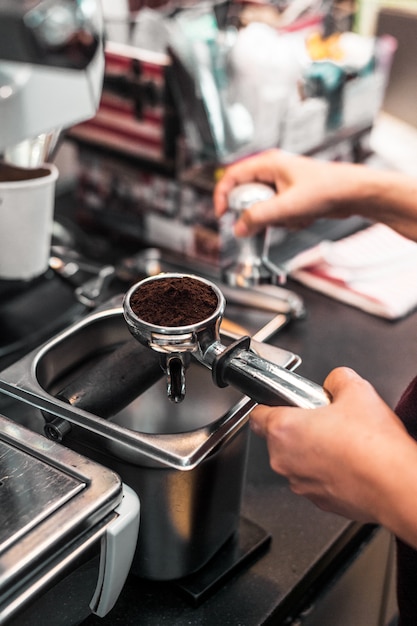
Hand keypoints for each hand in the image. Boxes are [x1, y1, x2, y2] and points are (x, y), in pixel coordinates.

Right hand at [214, 149, 354, 235]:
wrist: (353, 194)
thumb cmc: (327, 190)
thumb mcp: (287, 207)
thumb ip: (259, 218)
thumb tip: (238, 228)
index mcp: (268, 164)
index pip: (232, 177)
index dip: (222, 196)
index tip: (222, 215)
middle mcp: (272, 171)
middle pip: (246, 195)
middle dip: (256, 213)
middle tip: (268, 221)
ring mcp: (281, 184)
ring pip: (262, 207)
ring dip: (275, 219)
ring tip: (294, 217)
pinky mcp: (290, 196)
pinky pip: (276, 213)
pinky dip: (286, 220)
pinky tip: (303, 218)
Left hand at [250, 367, 412, 528]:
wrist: (395, 486)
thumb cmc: (373, 446)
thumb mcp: (356, 390)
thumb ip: (336, 379)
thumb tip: (334, 382)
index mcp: (284, 430)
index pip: (256, 414)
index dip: (270, 404)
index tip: (284, 402)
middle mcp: (284, 460)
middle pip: (279, 437)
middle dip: (299, 426)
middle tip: (326, 419)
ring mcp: (301, 484)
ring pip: (297, 460)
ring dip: (313, 450)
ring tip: (344, 441)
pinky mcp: (320, 502)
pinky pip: (315, 479)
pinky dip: (327, 471)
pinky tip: (350, 461)